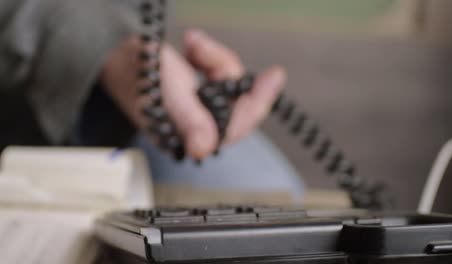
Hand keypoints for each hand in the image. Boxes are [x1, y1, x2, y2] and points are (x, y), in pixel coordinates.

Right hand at [101, 29, 285, 158]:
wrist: (116, 56)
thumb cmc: (138, 76)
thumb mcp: (166, 95)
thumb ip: (187, 120)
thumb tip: (203, 149)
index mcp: (191, 137)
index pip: (236, 126)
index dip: (258, 103)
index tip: (275, 75)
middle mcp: (199, 127)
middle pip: (236, 103)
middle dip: (225, 71)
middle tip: (206, 49)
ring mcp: (200, 109)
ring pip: (228, 85)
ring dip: (213, 59)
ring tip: (190, 44)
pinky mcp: (198, 92)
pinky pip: (219, 74)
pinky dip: (208, 56)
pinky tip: (190, 45)